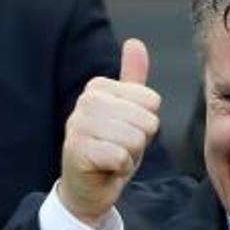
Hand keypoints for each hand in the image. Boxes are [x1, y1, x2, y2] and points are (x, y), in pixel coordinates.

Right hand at [56, 38, 161, 226]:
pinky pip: (122, 157)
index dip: (145, 123)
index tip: (124, 132)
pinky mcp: (77, 150)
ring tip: (112, 157)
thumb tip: (135, 43)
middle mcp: (86, 100)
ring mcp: (78, 124)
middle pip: (146, 121)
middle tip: (119, 147)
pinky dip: (120, 169)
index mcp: (98, 87)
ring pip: (135, 139)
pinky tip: (106, 168)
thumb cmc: (110, 148)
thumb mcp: (127, 112)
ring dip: (130, 156)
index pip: (151, 101)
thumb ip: (132, 79)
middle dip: (139, 141)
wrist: (87, 187)